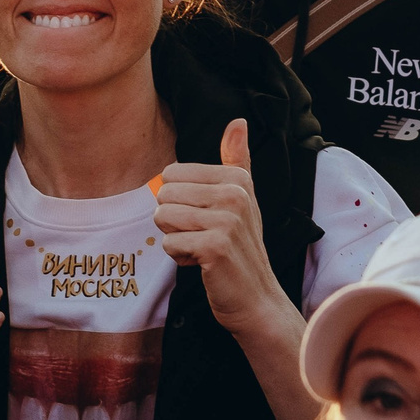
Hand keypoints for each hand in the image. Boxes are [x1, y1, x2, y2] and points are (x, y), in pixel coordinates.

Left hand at [154, 120, 292, 343]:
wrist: (257, 298)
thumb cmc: (242, 247)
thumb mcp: (242, 198)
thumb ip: (237, 159)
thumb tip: (238, 121)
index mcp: (237, 177)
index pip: (172, 173)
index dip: (180, 201)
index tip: (206, 219)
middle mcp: (234, 194)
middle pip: (163, 194)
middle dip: (173, 220)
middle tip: (202, 236)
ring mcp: (226, 220)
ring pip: (162, 217)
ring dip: (175, 239)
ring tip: (202, 249)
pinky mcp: (215, 246)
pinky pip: (169, 242)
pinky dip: (179, 257)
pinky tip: (203, 264)